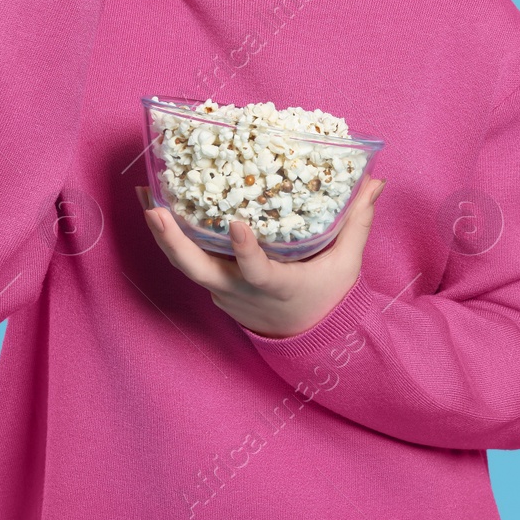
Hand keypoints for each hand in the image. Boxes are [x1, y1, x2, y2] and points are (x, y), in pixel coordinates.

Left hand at [136, 177, 386, 338]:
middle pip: (197, 270)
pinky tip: (160, 208)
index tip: (235, 224)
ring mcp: (223, 291)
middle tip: (154, 208)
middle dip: (172, 240)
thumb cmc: (327, 296)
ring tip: (144, 195)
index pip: (257, 271)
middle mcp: (241, 291)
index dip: (244, 251)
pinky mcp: (215, 287)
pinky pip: (189, 262)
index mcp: (276, 285)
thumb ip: (357, 222)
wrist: (307, 339)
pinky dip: (173, 238)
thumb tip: (375, 180)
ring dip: (162, 233)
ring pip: (185, 264)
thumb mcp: (346, 263)